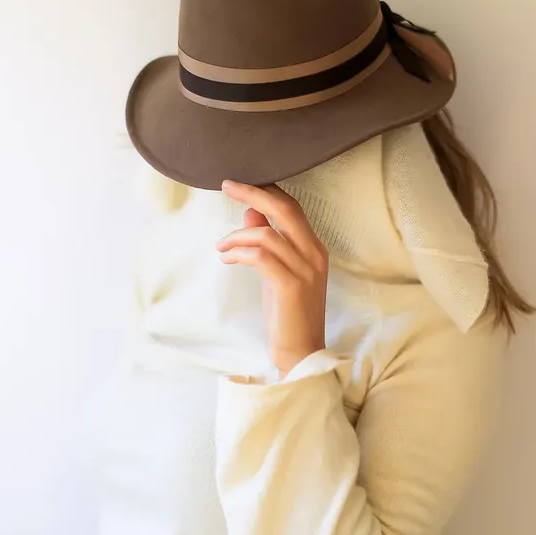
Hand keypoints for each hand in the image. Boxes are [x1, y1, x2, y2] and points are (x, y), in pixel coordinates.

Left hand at [217, 180, 328, 376]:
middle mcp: (314, 254)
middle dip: (253, 192)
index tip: (242, 183)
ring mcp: (305, 270)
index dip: (267, 190)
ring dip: (236, 235)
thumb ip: (268, 241)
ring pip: (266, 234)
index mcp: (314, 247)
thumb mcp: (276, 271)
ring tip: (221, 246)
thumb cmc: (287, 312)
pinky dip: (239, 253)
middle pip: (284, 209)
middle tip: (227, 185)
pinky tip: (227, 259)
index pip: (292, 207)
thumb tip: (250, 210)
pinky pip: (260, 257)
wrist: (301, 351)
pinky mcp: (290, 286)